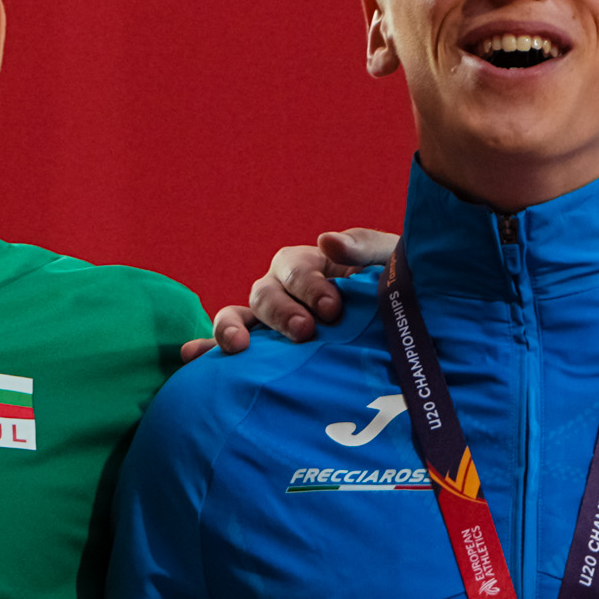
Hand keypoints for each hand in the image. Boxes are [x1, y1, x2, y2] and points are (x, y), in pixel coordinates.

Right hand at [179, 228, 397, 358]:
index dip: (309, 286)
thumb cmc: (398, 292)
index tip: (332, 309)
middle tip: (305, 332)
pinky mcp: (265, 353)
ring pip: (240, 317)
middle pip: (265, 294)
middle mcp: (283, 291)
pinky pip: (229, 348)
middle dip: (281, 313)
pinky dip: (207, 350)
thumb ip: (365, 247)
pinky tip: (191, 358)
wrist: (408, 332)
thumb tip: (326, 240)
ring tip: (238, 347)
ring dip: (233, 328)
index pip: (296, 269)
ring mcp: (270, 322)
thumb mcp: (391, 263)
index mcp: (310, 266)